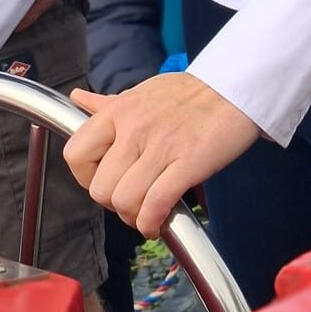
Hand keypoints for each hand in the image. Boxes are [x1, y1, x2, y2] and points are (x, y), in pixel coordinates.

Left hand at [65, 73, 259, 237]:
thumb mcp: (142, 92)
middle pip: (100, 188)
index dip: (85, 177)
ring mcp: (160, 146)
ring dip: (134, 217)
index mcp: (118, 111)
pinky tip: (158, 222)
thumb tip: (77, 99)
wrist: (234, 88)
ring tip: (147, 212)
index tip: (104, 181)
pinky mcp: (188, 163)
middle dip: (114, 204)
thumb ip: (107, 103)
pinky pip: (155, 205)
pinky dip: (152, 223)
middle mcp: (133, 128)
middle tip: (133, 199)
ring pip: (125, 201)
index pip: (75, 154)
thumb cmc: (189, 93)